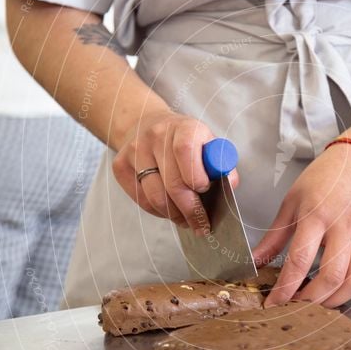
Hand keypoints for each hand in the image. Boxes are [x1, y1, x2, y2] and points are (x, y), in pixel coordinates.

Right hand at [112, 111, 238, 232]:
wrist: (147, 124)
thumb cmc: (185, 140)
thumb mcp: (208, 143)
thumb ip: (221, 164)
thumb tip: (230, 186)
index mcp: (183, 127)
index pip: (186, 151)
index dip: (197, 177)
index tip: (205, 191)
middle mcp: (156, 136)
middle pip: (172, 183)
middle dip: (190, 210)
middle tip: (201, 225)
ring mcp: (135, 150)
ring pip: (155, 196)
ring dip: (174, 215)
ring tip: (186, 220)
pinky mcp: (120, 165)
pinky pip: (140, 199)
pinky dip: (157, 211)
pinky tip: (169, 210)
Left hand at [254, 142, 350, 307]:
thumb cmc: (322, 181)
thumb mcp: (291, 203)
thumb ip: (274, 238)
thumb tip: (253, 263)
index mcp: (316, 214)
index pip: (300, 260)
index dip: (285, 288)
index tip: (272, 303)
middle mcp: (344, 225)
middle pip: (332, 276)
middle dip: (311, 299)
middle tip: (295, 304)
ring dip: (333, 299)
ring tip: (315, 299)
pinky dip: (350, 289)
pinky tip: (334, 288)